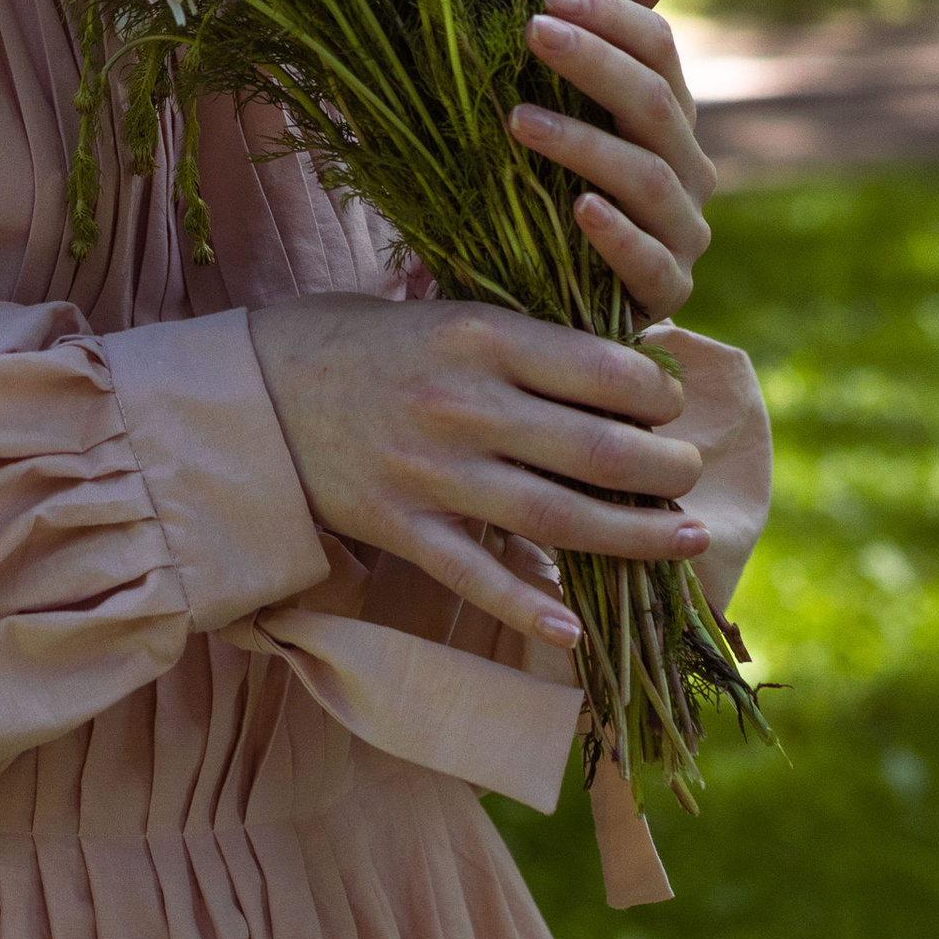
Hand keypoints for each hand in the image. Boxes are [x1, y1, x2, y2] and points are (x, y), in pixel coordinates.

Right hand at [249, 296, 707, 646]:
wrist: (247, 392)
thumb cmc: (353, 340)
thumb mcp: (437, 309)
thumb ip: (516, 342)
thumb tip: (616, 370)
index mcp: (477, 334)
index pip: (602, 370)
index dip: (656, 392)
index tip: (670, 403)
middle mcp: (462, 404)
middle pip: (598, 449)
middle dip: (666, 467)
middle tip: (690, 471)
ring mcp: (430, 473)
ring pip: (558, 517)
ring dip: (636, 535)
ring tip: (688, 537)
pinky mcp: (399, 528)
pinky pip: (476, 576)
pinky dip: (529, 608)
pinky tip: (575, 630)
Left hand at [508, 0, 714, 325]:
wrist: (537, 296)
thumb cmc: (550, 184)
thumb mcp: (569, 101)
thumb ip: (612, 24)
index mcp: (668, 114)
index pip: (660, 47)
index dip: (610, 14)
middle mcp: (689, 169)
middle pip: (656, 102)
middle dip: (594, 62)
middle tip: (530, 32)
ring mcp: (681, 234)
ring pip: (647, 176)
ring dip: (583, 142)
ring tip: (517, 118)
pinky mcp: (664, 294)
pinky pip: (651, 264)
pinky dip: (615, 235)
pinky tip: (575, 208)